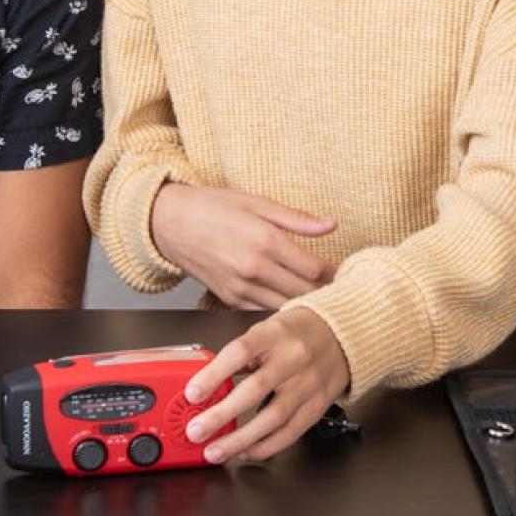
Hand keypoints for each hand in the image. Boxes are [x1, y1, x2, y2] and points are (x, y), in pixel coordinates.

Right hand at [149, 183, 336, 308]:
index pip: (313, 268)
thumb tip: (331, 224)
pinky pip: (263, 312)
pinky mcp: (229, 299)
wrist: (170, 223)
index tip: (345, 274)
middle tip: (341, 293)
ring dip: (304, 306)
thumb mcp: (257, 202)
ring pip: (285, 307)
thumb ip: (297, 219)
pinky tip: (291, 304)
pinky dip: (279, 310)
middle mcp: (254, 268)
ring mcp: (240, 288)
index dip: (335, 273)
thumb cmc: (213, 207)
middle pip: (303, 292)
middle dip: (325, 294)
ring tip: (321, 302)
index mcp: (265, 240)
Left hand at [183, 307, 350, 462]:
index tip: (192, 393)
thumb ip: (241, 354)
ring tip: (215, 451)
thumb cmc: (298, 331)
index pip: (240, 352)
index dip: (214, 374)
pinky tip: (246, 452)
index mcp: (275, 333)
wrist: (344, 335)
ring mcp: (309, 384)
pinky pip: (291, 432)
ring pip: (273, 417)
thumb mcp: (268, 329)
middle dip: (221, 415)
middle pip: (255, 389)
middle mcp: (293, 358)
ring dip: (240, 440)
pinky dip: (266, 446)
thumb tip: (209, 381)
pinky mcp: (318, 405)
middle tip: (196, 431)